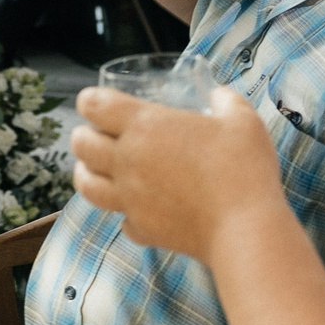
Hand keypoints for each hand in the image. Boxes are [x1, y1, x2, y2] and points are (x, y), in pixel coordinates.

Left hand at [68, 84, 279, 262]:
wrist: (244, 228)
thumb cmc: (242, 168)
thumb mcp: (242, 120)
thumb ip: (226, 101)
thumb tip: (218, 95)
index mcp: (144, 126)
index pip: (93, 105)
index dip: (90, 100)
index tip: (96, 103)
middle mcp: (127, 160)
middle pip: (81, 144)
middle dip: (83, 135)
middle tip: (97, 135)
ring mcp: (130, 198)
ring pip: (86, 185)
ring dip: (87, 172)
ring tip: (98, 169)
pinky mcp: (141, 229)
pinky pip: (121, 219)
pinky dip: (125, 213)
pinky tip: (139, 208)